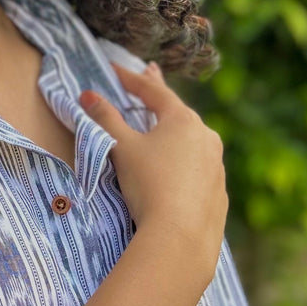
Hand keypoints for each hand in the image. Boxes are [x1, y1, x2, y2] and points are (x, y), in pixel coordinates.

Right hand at [79, 60, 227, 292]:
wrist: (181, 237)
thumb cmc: (149, 184)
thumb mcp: (122, 148)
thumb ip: (105, 119)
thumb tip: (87, 95)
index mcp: (183, 120)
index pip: (153, 91)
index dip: (131, 79)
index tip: (114, 68)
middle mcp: (206, 137)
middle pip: (177, 110)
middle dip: (159, 94)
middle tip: (152, 72)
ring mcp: (216, 166)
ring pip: (192, 140)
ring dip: (176, 129)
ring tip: (167, 123)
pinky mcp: (218, 193)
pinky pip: (199, 168)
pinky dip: (186, 161)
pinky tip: (181, 169)